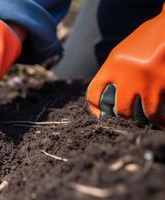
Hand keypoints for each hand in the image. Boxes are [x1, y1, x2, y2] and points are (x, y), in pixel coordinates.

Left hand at [87, 4, 164, 125]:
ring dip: (149, 121)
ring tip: (153, 122)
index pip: (94, 94)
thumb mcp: (124, 50)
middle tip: (130, 119)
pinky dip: (163, 118)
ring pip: (146, 114)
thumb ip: (115, 70)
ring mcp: (149, 82)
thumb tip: (109, 90)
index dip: (95, 108)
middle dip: (126, 118)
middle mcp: (128, 76)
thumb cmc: (149, 36)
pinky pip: (162, 109)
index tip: (100, 115)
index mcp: (112, 66)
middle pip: (121, 109)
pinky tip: (164, 121)